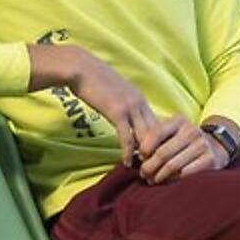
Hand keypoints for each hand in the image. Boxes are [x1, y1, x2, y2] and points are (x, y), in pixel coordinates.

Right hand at [29, 43, 160, 163]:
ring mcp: (130, 107)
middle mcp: (140, 102)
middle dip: (157, 151)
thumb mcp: (115, 92)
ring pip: (146, 136)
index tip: (156, 156)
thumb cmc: (93, 80)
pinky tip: (127, 162)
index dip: (159, 141)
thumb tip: (124, 116)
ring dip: (145, 155)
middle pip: (156, 131)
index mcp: (140, 98)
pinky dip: (128, 152)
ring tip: (145, 170)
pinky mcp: (118, 112)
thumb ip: (123, 104)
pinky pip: (127, 137)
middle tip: (155, 168)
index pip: (158, 123)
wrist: (80, 68)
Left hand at [136, 115, 226, 184]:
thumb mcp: (172, 133)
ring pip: (172, 166)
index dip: (144, 148)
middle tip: (143, 174)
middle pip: (162, 153)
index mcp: (179, 120)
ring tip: (151, 180)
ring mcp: (202, 145)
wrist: (215, 147)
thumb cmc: (184, 142)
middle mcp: (192, 130)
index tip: (140, 157)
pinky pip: (184, 175)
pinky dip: (172, 180)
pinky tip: (166, 182)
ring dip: (158, 176)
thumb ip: (154, 138)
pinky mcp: (209, 160)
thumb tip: (133, 152)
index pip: (156, 133)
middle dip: (149, 166)